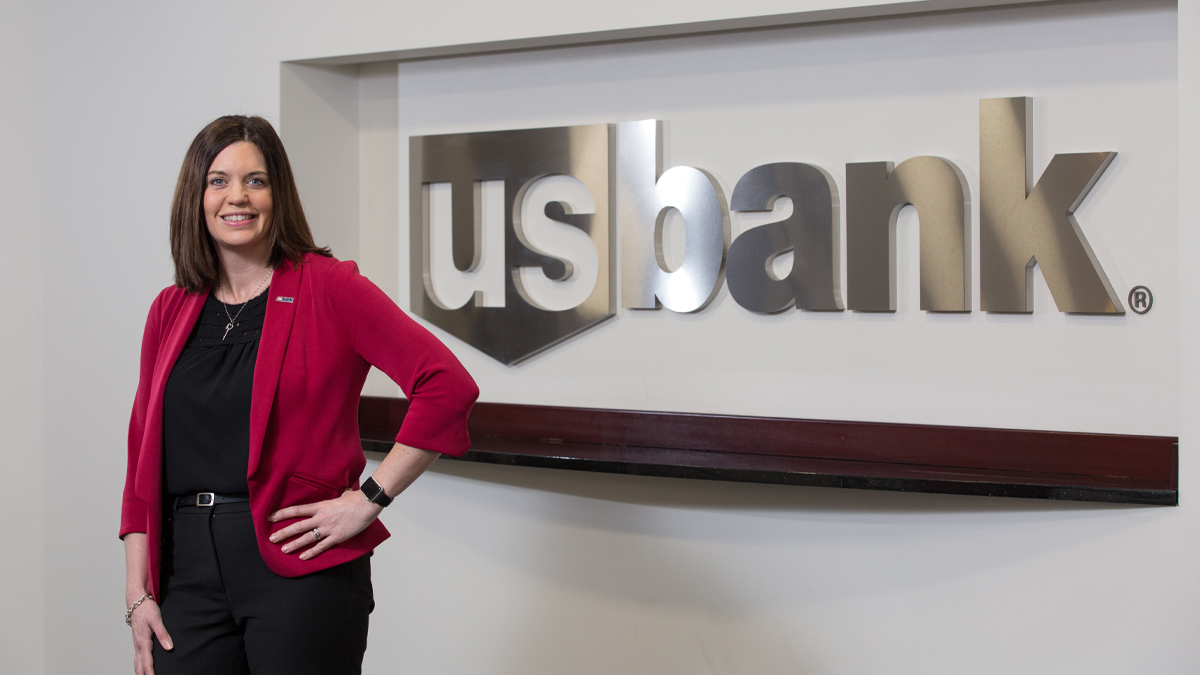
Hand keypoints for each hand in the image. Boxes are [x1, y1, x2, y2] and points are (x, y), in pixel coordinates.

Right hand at [128, 595, 171, 674]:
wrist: (136, 602)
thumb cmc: (146, 610)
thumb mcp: (156, 620)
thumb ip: (163, 634)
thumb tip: (169, 647)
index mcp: (143, 641)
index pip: (147, 661)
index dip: (150, 672)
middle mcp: (138, 645)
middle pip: (139, 665)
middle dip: (143, 674)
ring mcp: (136, 643)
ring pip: (137, 662)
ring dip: (140, 671)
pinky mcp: (137, 641)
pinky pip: (137, 657)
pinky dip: (138, 665)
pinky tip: (141, 667)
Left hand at [268, 489, 382, 559]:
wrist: (367, 504)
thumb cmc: (356, 499)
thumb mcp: (343, 495)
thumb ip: (338, 496)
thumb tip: (343, 492)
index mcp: (320, 506)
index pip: (297, 510)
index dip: (282, 514)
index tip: (271, 518)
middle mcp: (321, 518)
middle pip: (298, 526)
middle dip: (283, 533)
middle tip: (271, 539)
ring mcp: (328, 528)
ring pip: (307, 538)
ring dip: (294, 544)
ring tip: (284, 550)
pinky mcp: (337, 537)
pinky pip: (321, 546)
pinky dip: (311, 552)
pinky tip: (303, 557)